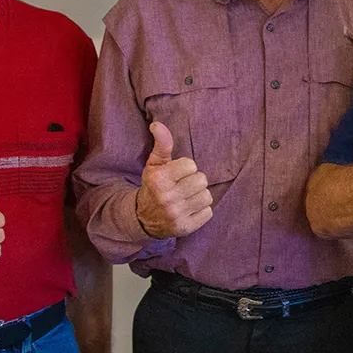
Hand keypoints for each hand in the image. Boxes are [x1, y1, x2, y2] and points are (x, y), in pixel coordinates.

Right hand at [135, 121, 212, 237]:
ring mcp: (176, 215)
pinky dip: (201, 210)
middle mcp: (167, 198)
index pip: (191, 165)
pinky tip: (189, 209)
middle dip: (193, 181)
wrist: (144, 218)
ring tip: (186, 198)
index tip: (176, 174)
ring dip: (199, 196)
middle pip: (201, 180)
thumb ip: (161, 144)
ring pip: (207, 196)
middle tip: (182, 186)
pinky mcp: (185, 228)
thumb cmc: (154, 186)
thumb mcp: (154, 164)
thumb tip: (158, 124)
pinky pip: (208, 212)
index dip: (185, 168)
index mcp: (158, 179)